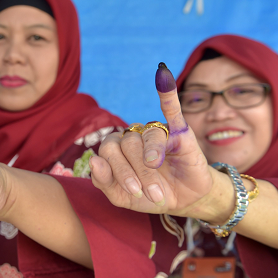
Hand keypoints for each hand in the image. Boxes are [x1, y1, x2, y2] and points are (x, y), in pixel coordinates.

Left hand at [90, 63, 229, 220]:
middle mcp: (134, 136)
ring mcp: (156, 133)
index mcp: (118, 149)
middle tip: (150, 193)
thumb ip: (102, 181)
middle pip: (127, 144)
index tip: (133, 192)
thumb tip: (93, 160)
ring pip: (147, 137)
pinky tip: (163, 76)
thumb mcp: (120, 196)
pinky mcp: (180, 132)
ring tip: (159, 183)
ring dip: (151, 162)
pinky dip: (167, 93)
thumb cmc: (148, 195)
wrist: (183, 201)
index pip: (108, 150)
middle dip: (136, 172)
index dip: (118, 171)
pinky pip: (172, 109)